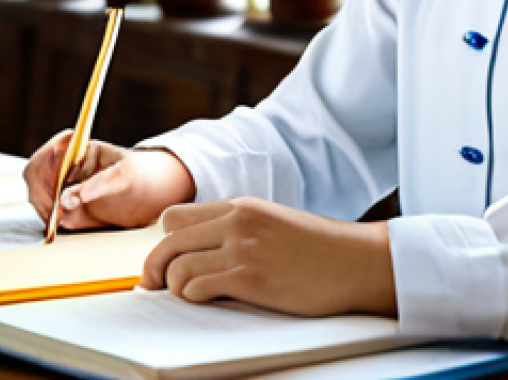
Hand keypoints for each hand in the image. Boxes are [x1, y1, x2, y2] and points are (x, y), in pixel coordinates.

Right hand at [23, 131, 195, 230]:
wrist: (155, 193)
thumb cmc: (142, 175)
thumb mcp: (124, 177)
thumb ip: (95, 186)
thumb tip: (65, 200)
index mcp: (80, 147)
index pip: (49, 154)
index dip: (45, 173)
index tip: (54, 194)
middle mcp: (68, 164)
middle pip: (35, 174)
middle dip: (41, 195)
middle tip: (55, 215)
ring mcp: (65, 185)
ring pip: (37, 195)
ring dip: (45, 210)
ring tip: (63, 220)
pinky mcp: (68, 205)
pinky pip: (48, 213)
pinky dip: (50, 221)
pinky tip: (63, 224)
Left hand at [140, 197, 396, 317]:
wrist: (354, 261)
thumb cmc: (317, 251)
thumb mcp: (272, 225)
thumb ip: (237, 230)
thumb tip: (201, 252)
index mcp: (240, 207)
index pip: (176, 216)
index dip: (165, 241)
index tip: (164, 260)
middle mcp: (237, 222)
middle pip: (168, 239)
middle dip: (154, 266)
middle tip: (153, 285)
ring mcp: (243, 248)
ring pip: (177, 265)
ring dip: (173, 286)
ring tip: (185, 296)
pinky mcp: (251, 278)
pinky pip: (198, 287)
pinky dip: (192, 297)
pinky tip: (205, 300)